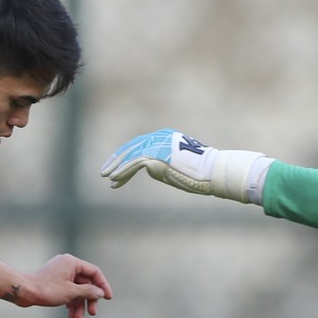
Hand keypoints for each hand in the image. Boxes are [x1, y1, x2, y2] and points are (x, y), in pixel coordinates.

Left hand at [12, 254, 112, 317]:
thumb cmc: (46, 289)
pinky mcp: (54, 283)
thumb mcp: (71, 292)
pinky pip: (67, 292)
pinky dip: (70, 304)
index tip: (108, 298)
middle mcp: (67, 265)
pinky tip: (70, 316)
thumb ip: (88, 291)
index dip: (103, 285)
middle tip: (92, 313)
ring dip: (79, 305)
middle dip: (89, 300)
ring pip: (76, 290)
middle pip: (86, 283)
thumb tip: (100, 293)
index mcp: (72, 262)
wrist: (23, 292)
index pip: (94, 272)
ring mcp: (60, 274)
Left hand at [98, 129, 270, 202]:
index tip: (116, 170)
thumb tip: (150, 169)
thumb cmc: (200, 173)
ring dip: (116, 167)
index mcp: (165, 137)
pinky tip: (114, 179)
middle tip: (104, 172)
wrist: (213, 171)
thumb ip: (162, 165)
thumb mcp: (177, 167)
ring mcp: (159, 144)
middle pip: (133, 147)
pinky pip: (135, 163)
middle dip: (117, 160)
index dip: (126, 157)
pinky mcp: (158, 154)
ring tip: (106, 177)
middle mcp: (160, 137)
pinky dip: (123, 171)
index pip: (140, 145)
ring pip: (131, 154)